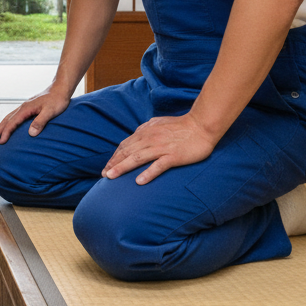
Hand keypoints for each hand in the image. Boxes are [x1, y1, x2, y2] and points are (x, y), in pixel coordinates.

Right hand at [0, 88, 70, 143]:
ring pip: (9, 117)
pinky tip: (10, 126)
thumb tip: (31, 134)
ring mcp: (25, 107)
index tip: (1, 142)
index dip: (6, 133)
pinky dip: (8, 122)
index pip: (12, 122)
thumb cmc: (57, 100)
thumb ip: (40, 122)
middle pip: (6, 120)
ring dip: (2, 127)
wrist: (60, 89)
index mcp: (26, 109)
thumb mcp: (50, 112)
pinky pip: (14, 116)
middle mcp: (23, 107)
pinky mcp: (28, 108)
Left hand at [103, 114, 217, 184]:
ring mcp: (161, 147)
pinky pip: (158, 165)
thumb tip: (136, 134)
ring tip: (111, 177)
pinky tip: (139, 181)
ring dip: (122, 167)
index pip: (125, 145)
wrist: (202, 125)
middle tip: (104, 175)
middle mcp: (150, 139)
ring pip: (137, 158)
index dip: (114, 157)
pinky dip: (148, 173)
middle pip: (127, 152)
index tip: (107, 167)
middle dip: (113, 164)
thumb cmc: (181, 125)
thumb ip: (146, 129)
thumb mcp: (159, 123)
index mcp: (146, 132)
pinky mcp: (173, 156)